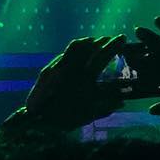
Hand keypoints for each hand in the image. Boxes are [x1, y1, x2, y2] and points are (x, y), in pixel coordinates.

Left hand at [8, 35, 126, 131]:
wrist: (36, 122)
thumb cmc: (65, 119)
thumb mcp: (90, 114)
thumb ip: (107, 107)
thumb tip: (122, 103)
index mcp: (85, 78)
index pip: (103, 54)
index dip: (114, 44)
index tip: (123, 38)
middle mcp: (72, 68)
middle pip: (90, 45)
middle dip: (103, 40)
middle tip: (111, 39)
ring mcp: (58, 66)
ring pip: (76, 46)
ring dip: (89, 41)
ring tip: (96, 42)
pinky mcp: (48, 69)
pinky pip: (65, 53)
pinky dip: (76, 50)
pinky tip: (78, 54)